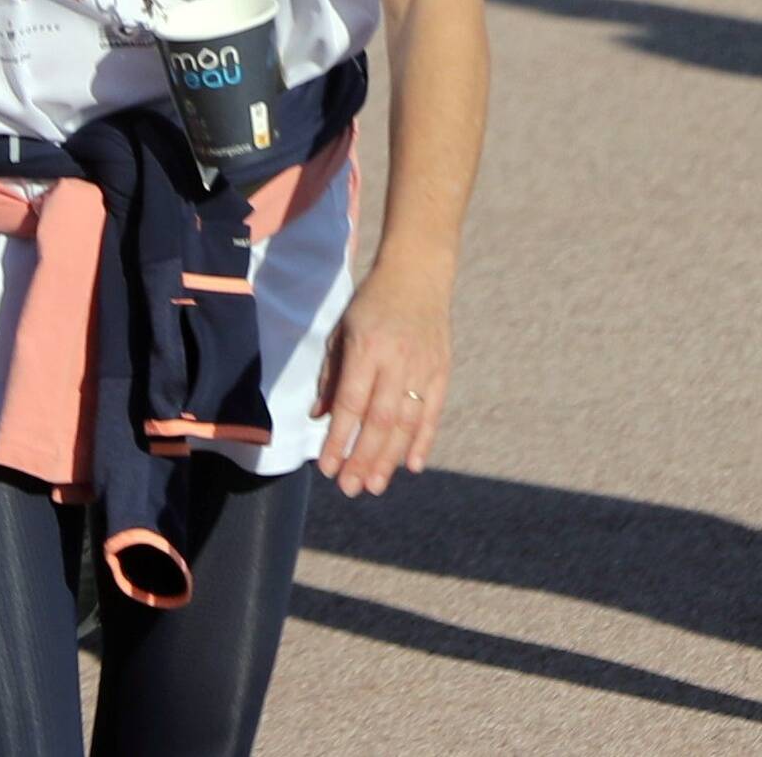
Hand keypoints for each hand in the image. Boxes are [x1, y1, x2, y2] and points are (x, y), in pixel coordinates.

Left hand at [315, 257, 453, 497]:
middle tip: (351, 489)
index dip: (338, 439)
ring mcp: (423, 366)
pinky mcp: (442, 370)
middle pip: (380, 420)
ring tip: (375, 485)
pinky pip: (433, 412)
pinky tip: (412, 465)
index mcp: (367, 348)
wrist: (418, 272)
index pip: (351, 404)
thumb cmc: (372, 302)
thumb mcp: (342, 331)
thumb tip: (320, 418)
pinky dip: (423, 441)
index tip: (327, 468)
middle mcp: (397, 360)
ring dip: (390, 457)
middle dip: (363, 458)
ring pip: (407, 422)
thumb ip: (331, 375)